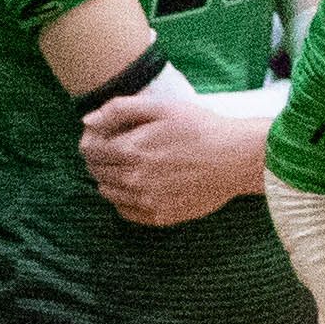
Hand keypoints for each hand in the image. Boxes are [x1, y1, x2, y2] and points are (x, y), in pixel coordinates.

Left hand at [77, 69, 265, 226]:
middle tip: (116, 148)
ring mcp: (145, 201)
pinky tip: (138, 186)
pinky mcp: (159, 216)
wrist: (236, 159)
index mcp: (130, 150)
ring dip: (109, 178)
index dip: (91, 140)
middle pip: (96, 171)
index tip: (102, 135)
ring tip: (128, 166)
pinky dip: (123, 199)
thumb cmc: (200, 128)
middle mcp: (133, 179)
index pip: (89, 150)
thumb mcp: (162, 107)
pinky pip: (125, 211)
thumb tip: (88, 121)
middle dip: (98, 158)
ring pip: (107, 192)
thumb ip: (120, 109)